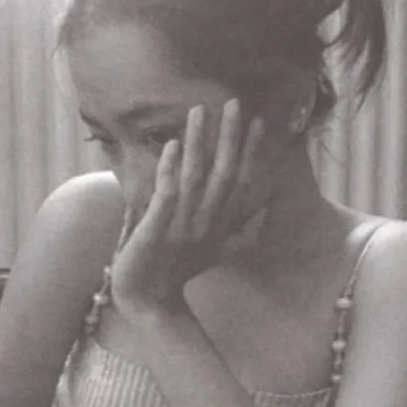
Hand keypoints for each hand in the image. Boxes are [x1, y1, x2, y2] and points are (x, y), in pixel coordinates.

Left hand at [110, 98, 265, 321]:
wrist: (147, 304)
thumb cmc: (173, 271)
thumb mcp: (209, 246)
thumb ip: (233, 225)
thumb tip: (259, 207)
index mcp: (219, 226)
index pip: (242, 184)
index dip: (251, 152)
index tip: (258, 122)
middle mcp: (206, 224)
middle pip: (225, 175)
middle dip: (229, 138)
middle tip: (233, 102)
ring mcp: (182, 228)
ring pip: (196, 178)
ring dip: (199, 143)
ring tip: (199, 110)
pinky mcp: (157, 232)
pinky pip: (167, 197)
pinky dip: (171, 170)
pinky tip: (173, 145)